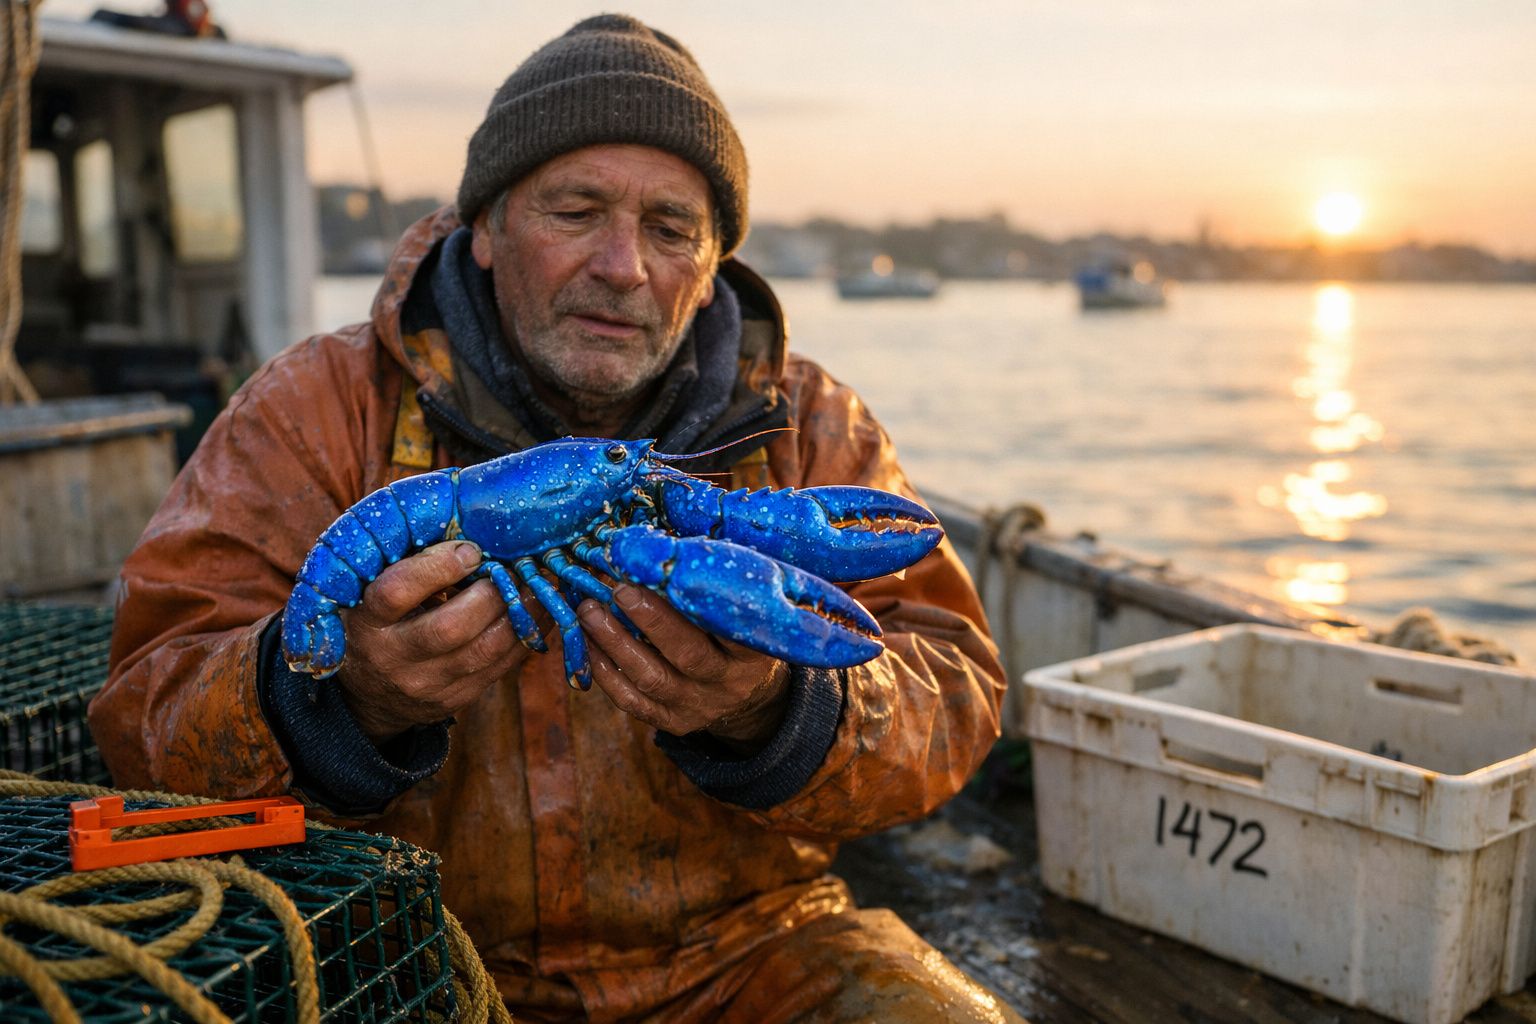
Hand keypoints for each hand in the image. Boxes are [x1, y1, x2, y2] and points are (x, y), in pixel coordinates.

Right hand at [335, 541, 536, 742]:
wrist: (369, 694)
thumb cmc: (375, 622)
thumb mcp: (370, 592)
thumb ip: (406, 565)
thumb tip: (467, 532)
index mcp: (366, 620)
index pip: (397, 592)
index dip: (438, 567)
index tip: (471, 549)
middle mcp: (393, 656)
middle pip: (450, 628)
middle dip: (491, 594)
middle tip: (514, 568)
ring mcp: (426, 683)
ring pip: (484, 651)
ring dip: (519, 615)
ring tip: (538, 586)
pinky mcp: (455, 698)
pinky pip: (499, 668)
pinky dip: (525, 637)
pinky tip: (539, 613)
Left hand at [578, 584, 790, 752]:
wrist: (751, 697)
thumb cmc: (741, 636)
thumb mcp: (748, 615)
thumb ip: (720, 588)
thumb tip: (675, 543)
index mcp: (754, 655)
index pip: (731, 629)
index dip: (700, 601)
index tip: (671, 571)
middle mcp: (727, 684)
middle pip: (688, 654)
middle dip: (651, 620)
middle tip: (620, 589)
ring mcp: (697, 706)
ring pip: (652, 678)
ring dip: (615, 643)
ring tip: (590, 611)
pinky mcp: (671, 720)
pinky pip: (631, 700)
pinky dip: (605, 672)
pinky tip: (587, 643)